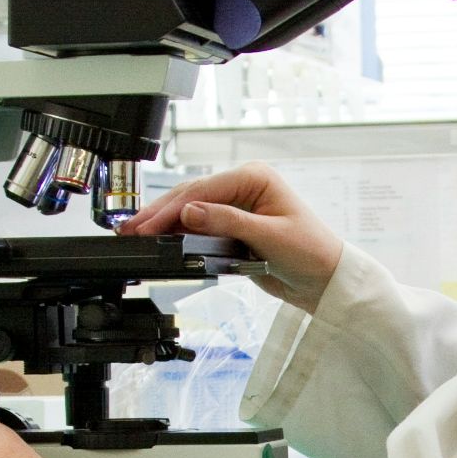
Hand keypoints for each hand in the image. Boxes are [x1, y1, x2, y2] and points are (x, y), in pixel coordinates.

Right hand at [116, 162, 340, 314]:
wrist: (325, 280)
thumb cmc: (311, 252)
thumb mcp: (269, 236)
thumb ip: (227, 223)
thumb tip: (190, 212)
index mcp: (255, 177)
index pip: (204, 189)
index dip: (173, 208)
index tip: (149, 225)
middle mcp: (244, 187)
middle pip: (192, 196)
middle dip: (160, 213)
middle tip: (131, 229)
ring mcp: (237, 206)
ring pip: (192, 210)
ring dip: (165, 222)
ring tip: (135, 232)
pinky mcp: (233, 227)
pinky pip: (200, 226)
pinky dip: (178, 233)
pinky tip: (160, 238)